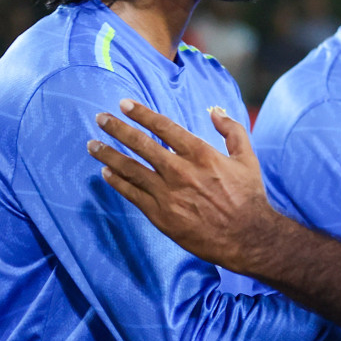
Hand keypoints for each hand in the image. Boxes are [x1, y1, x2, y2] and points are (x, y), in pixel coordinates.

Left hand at [88, 100, 275, 272]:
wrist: (246, 236)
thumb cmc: (248, 196)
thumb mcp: (247, 158)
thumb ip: (232, 130)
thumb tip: (214, 111)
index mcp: (200, 153)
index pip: (163, 127)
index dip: (141, 113)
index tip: (124, 104)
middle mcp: (179, 170)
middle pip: (140, 143)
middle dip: (117, 128)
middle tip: (100, 118)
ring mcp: (167, 193)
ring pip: (130, 169)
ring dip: (108, 154)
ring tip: (93, 145)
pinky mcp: (161, 215)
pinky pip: (132, 194)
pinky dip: (117, 182)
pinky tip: (106, 173)